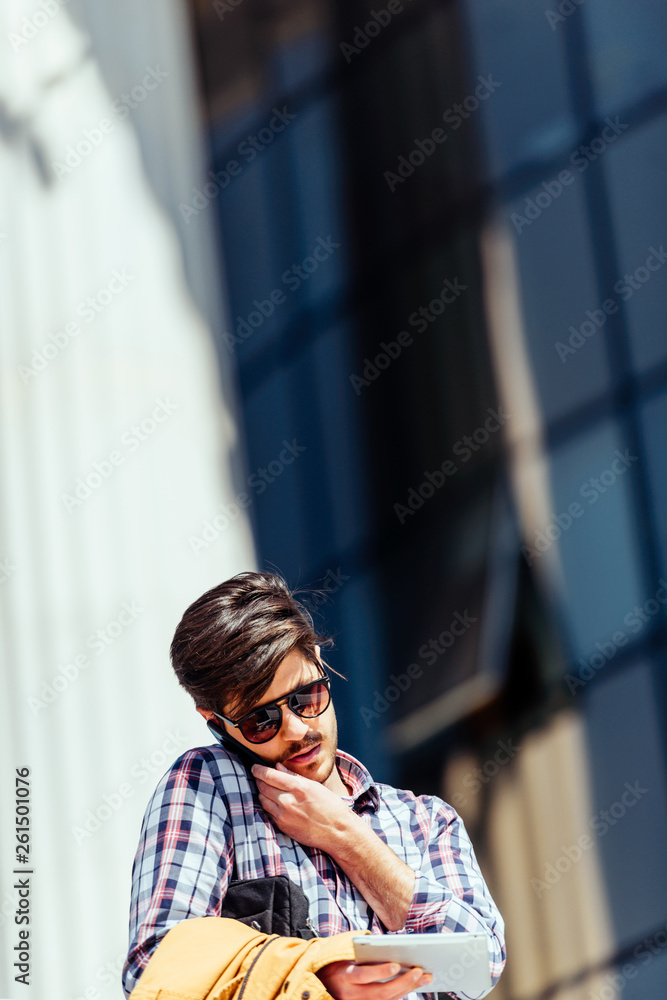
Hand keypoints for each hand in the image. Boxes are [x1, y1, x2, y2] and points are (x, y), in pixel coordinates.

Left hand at [251, 762, 353, 851]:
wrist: (336, 830)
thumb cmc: (329, 806)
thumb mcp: (314, 785)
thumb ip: (293, 775)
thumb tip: (277, 767)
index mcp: (297, 787)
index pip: (269, 775)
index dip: (258, 770)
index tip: (255, 767)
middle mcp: (288, 801)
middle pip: (262, 787)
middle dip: (259, 780)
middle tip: (259, 776)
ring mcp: (283, 815)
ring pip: (262, 800)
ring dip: (262, 793)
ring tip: (267, 789)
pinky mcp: (282, 826)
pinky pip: (268, 812)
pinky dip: (268, 805)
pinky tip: (274, 802)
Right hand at [316, 961, 432, 999]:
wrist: (320, 983)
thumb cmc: (335, 964)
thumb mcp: (342, 954)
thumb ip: (360, 952)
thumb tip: (385, 946)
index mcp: (344, 975)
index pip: (364, 975)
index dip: (380, 972)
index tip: (396, 965)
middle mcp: (351, 993)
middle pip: (380, 992)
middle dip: (403, 982)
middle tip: (420, 971)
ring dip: (407, 989)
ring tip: (424, 978)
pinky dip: (400, 995)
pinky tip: (412, 986)